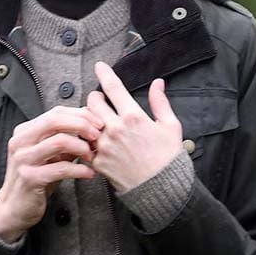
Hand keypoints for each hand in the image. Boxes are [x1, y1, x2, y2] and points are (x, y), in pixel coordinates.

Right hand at [0, 105, 101, 242]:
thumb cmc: (36, 178)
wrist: (15, 208)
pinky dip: (79, 169)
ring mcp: (23, 159)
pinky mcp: (29, 178)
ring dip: (82, 147)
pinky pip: (60, 168)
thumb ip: (67, 139)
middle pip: (55, 120)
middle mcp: (21, 141)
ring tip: (92, 155)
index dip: (80, 114)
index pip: (56, 112)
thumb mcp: (51, 155)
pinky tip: (89, 173)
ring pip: (59, 141)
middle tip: (98, 134)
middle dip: (82, 124)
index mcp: (25, 131)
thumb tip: (91, 124)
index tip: (98, 122)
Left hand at [86, 61, 183, 191]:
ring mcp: (104, 146)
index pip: (113, 88)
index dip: (104, 73)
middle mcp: (115, 129)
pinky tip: (96, 140)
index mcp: (133, 116)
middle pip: (93, 102)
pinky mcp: (98, 162)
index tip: (99, 66)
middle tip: (101, 100)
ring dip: (90, 118)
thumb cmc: (168, 157)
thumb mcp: (170, 126)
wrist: (161, 189)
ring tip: (98, 121)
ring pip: (85, 122)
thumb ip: (160, 102)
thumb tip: (158, 83)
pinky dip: (88, 140)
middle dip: (96, 97)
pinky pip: (85, 144)